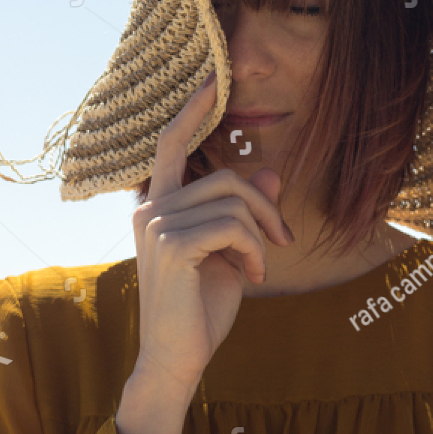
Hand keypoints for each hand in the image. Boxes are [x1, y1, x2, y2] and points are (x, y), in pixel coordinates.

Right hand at [116, 74, 292, 433]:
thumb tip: (268, 170)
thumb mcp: (232, 253)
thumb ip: (244, 213)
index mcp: (157, 206)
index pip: (172, 145)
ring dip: (261, 235)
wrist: (177, 358)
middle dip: (266, 206)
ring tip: (260, 266)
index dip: (193, 107)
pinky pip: (234, 226)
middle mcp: (150, 208)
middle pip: (226, 177)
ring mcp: (156, 224)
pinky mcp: (172, 244)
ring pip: (235, 200)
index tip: (215, 75)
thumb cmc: (200, 310)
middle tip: (283, 241)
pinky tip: (252, 275)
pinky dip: (255, 250)